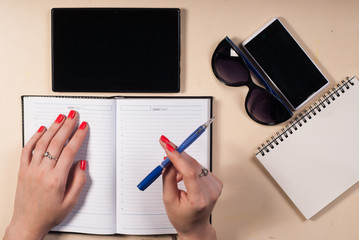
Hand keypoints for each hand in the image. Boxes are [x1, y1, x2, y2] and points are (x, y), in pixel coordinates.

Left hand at [4, 111, 87, 239]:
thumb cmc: (49, 214)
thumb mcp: (71, 202)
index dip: (78, 136)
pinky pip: (27, 150)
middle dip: (67, 126)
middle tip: (73, 115)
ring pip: (42, 143)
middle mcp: (42, 172)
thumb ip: (79, 181)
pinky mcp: (22, 170)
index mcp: (56, 179)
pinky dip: (33, 138)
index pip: (70, 151)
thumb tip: (81, 164)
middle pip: (57, 143)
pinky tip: (40, 130)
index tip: (83, 127)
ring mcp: (31, 170)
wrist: (27, 223)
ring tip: (60, 117)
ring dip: (52, 128)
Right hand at [159, 135, 222, 239]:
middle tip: (165, 146)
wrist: (195, 226)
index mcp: (199, 200)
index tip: (167, 146)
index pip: (189, 172)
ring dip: (182, 163)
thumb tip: (169, 160)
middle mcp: (210, 192)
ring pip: (195, 164)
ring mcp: (215, 187)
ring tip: (175, 177)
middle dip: (177, 155)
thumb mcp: (168, 199)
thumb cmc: (182, 217)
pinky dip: (189, 167)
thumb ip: (168, 178)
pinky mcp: (216, 182)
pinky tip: (184, 177)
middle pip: (192, 165)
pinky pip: (199, 167)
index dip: (177, 156)